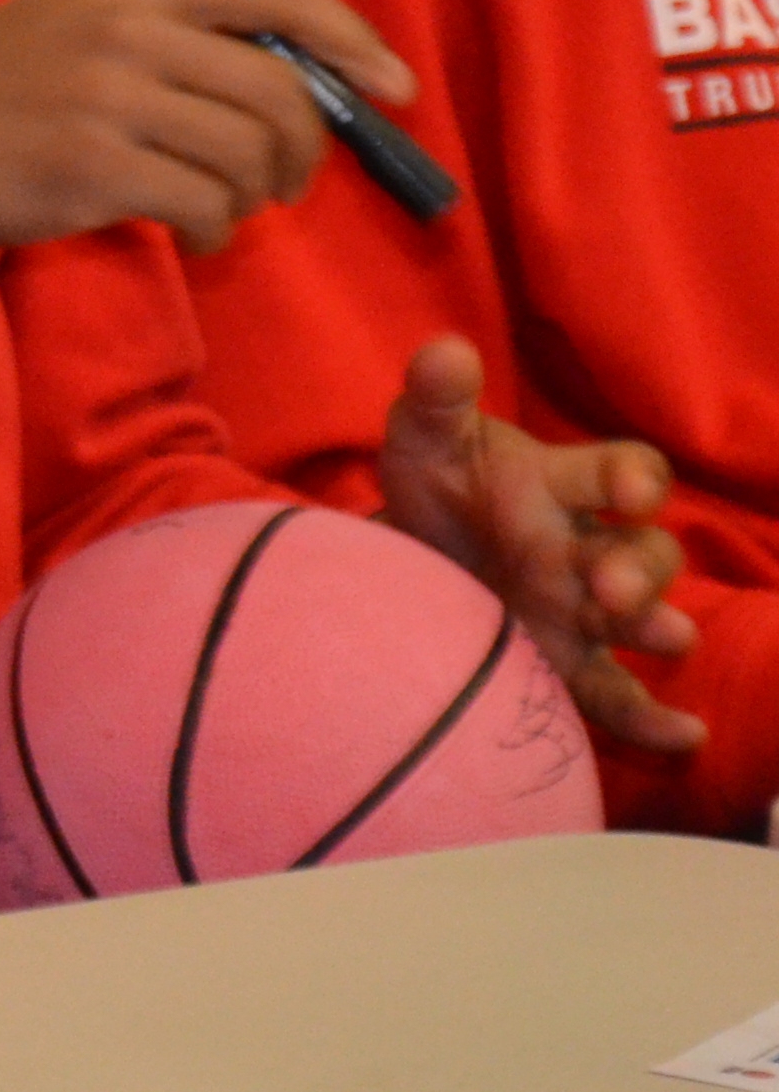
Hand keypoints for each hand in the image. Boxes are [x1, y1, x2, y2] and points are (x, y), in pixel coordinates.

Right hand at [0, 0, 410, 371]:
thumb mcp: (77, 18)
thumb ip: (172, 27)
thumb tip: (296, 71)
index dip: (352, 39)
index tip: (396, 86)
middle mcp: (127, 29)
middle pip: (277, 89)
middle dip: (307, 145)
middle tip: (290, 180)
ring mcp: (108, 99)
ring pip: (248, 151)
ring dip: (258, 193)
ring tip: (229, 206)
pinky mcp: (91, 170)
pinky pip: (203, 203)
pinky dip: (217, 227)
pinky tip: (194, 232)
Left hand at [376, 337, 702, 753]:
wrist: (407, 557)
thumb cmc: (435, 485)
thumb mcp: (423, 438)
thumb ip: (434, 397)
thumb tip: (445, 352)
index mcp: (564, 484)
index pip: (623, 472)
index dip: (630, 479)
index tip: (627, 489)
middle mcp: (590, 548)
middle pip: (644, 553)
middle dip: (637, 569)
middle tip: (612, 589)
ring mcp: (584, 611)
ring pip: (642, 620)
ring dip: (654, 627)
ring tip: (664, 640)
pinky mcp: (566, 665)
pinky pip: (618, 696)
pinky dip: (652, 720)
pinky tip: (684, 739)